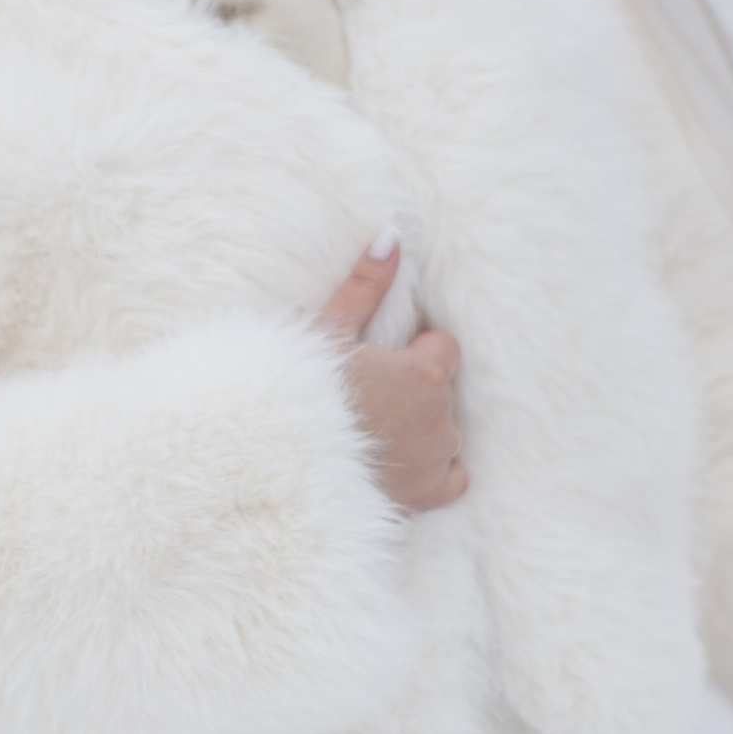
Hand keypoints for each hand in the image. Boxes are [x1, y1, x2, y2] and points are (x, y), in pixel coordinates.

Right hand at [316, 238, 467, 514]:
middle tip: (371, 394)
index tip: (384, 360)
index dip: (415, 352)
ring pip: (447, 432)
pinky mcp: (428, 495)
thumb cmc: (302, 392)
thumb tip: (391, 238)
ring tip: (377, 428)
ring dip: (423, 427)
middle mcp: (440, 417)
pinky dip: (436, 470)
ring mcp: (436, 458)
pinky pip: (454, 477)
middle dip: (417, 389)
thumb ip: (367, 286)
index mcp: (424, 374)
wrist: (278, 460)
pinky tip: (402, 462)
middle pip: (443, 391)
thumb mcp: (329, 331)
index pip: (444, 349)